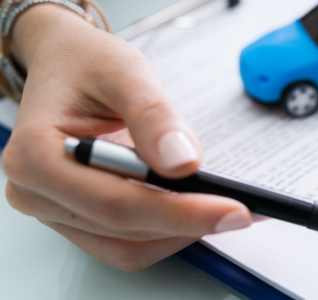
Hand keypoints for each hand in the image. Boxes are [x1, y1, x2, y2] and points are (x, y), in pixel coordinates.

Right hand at [2, 4, 251, 270]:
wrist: (68, 65)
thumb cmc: (87, 65)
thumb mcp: (125, 72)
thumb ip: (154, 116)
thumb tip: (182, 163)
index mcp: (36, 155)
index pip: (115, 202)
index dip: (178, 211)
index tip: (230, 207)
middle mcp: (37, 192)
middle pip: (124, 229)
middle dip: (190, 222)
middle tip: (242, 210)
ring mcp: (57, 211)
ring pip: (129, 246)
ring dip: (182, 232)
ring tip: (227, 208)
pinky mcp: (80, 219)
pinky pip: (129, 244)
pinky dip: (169, 231)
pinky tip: (200, 209)